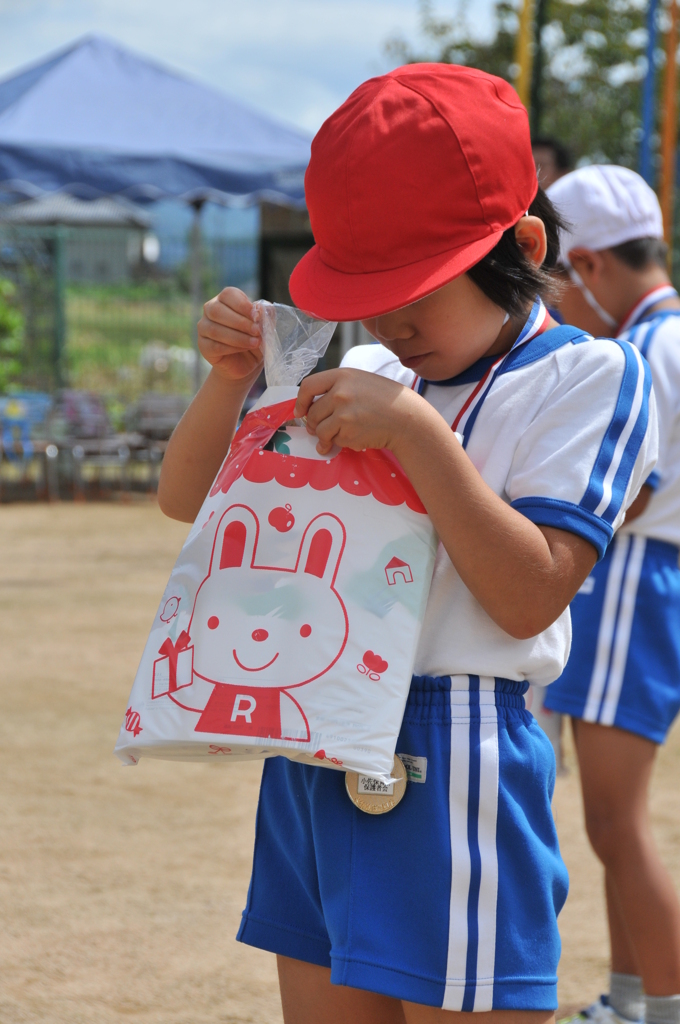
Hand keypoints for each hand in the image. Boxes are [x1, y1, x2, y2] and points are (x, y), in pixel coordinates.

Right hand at [198, 287, 262, 383]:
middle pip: (217, 310)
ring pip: (215, 330)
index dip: (242, 304)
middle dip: (240, 322)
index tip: (256, 315)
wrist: (246, 362)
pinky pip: (215, 346)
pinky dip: (232, 347)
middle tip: (257, 331)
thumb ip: (265, 315)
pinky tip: (245, 348)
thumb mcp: (264, 326)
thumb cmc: (254, 338)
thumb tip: (261, 309)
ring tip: (255, 342)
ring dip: (238, 337)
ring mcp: (204, 328)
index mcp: (224, 300)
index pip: (228, 294)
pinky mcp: (203, 346)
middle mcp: (210, 310)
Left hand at [294, 368, 417, 454]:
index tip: (300, 411)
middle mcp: (340, 393)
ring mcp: (343, 414)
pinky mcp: (348, 433)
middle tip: (322, 429)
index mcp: (342, 376)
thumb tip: (310, 407)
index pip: (308, 386)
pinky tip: (354, 437)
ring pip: (320, 430)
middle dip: (314, 424)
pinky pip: (333, 441)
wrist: (406, 418)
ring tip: (338, 435)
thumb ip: (337, 389)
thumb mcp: (360, 382)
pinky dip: (340, 443)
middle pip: (313, 413)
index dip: (300, 401)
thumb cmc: (385, 400)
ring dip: (325, 436)